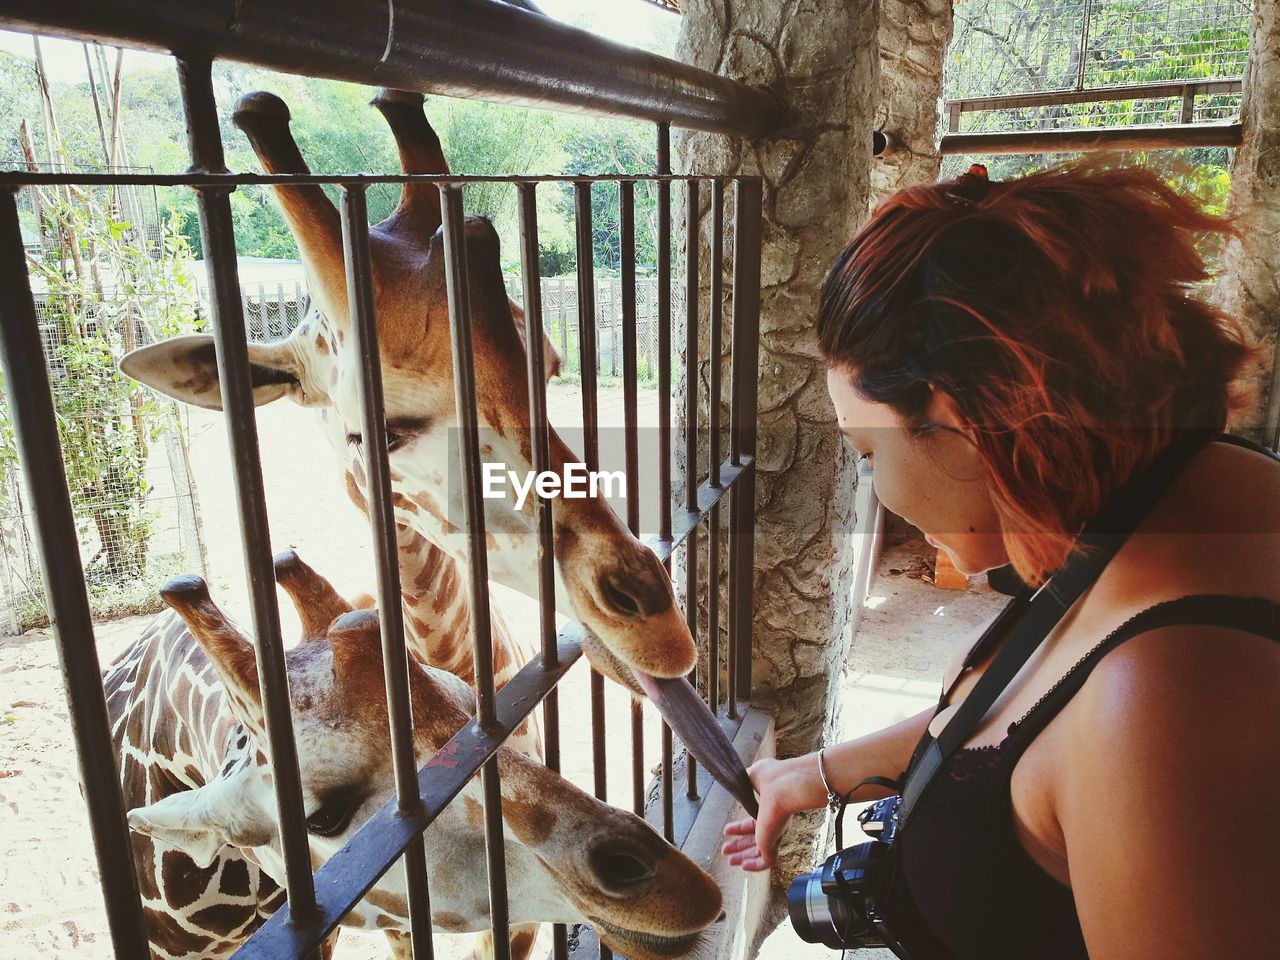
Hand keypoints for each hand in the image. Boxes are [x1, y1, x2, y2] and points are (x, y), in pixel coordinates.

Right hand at [721, 755, 823, 870]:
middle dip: (739, 845)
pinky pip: (765, 862)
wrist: (783, 787)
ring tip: (729, 860)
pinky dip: (754, 866)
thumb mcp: (753, 775)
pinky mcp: (774, 845)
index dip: (739, 828)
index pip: (753, 823)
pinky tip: (743, 866)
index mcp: (770, 808)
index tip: (726, 831)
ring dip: (743, 856)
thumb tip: (739, 781)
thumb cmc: (771, 777)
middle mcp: (774, 823)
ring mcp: (775, 835)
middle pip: (755, 839)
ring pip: (760, 852)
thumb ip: (746, 782)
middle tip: (725, 850)